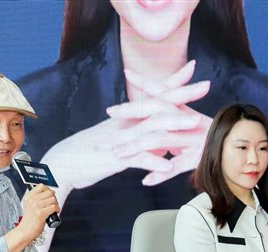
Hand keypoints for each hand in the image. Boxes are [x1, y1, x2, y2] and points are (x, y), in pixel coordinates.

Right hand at [18, 183, 59, 241]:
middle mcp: (32, 200)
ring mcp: (36, 206)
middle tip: (52, 204)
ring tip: (53, 209)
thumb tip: (52, 191)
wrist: (25, 231)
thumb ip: (38, 198)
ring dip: (56, 204)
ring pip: (53, 199)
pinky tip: (53, 213)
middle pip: (49, 192)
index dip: (48, 190)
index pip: (41, 186)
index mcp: (29, 196)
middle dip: (54, 198)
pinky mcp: (41, 213)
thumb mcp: (30, 205)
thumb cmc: (29, 220)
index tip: (49, 196)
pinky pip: (54, 207)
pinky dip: (56, 210)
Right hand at [41, 60, 209, 197]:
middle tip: (205, 85)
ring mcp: (120, 140)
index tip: (192, 67)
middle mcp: (125, 125)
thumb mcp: (115, 143)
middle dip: (181, 94)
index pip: (152, 95)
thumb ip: (137, 140)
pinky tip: (168, 167)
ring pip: (150, 130)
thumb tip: (158, 146)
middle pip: (156, 105)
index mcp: (126, 119)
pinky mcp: (114, 159)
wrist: (62, 163)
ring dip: (173, 127)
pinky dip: (153, 163)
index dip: (172, 81)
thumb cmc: (86, 154)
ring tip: (194, 125)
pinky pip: (136, 160)